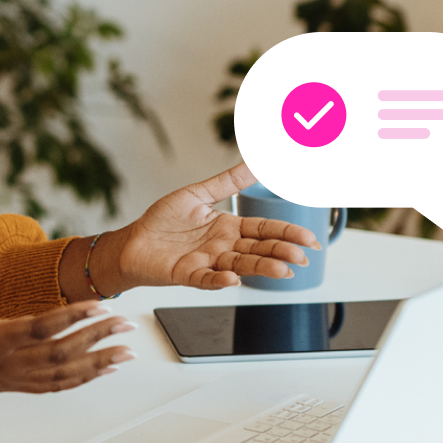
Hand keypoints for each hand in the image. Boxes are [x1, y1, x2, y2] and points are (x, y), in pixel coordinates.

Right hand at [0, 241, 136, 398]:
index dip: (72, 317)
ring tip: (127, 352)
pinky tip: (102, 370)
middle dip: (98, 338)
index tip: (99, 305)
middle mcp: (7, 363)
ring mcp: (13, 377)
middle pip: (62, 352)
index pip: (41, 328)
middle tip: (127, 324)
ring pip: (64, 374)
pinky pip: (54, 386)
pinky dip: (82, 378)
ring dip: (98, 363)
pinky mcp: (14, 385)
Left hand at [73, 163, 320, 294]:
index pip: (263, 230)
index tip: (309, 239)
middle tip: (302, 257)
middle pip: (257, 250)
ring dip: (261, 269)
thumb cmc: (163, 221)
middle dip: (281, 253)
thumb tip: (253, 163)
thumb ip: (226, 182)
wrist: (133, 241)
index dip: (286, 234)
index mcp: (227, 228)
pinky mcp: (187, 273)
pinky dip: (220, 280)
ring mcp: (207, 261)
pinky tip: (233, 279)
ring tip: (282, 271)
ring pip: (240, 266)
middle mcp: (222, 247)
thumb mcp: (197, 194)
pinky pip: (206, 278)